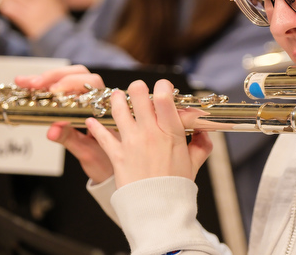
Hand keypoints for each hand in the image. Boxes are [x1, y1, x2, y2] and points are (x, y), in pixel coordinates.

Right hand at [18, 65, 113, 182]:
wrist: (115, 172)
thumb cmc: (106, 161)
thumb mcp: (87, 152)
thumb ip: (70, 139)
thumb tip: (51, 130)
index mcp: (107, 109)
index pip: (92, 85)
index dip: (72, 83)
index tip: (54, 91)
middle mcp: (100, 99)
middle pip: (79, 74)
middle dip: (54, 76)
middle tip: (34, 84)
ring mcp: (88, 99)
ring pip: (70, 77)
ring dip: (47, 78)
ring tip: (25, 82)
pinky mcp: (77, 103)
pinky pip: (62, 89)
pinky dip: (45, 87)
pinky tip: (28, 87)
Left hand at [86, 79, 212, 188]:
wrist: (158, 209)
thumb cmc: (176, 186)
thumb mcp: (195, 162)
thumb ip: (202, 144)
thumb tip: (204, 131)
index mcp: (171, 132)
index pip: (164, 97)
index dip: (163, 86)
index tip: (163, 88)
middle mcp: (149, 133)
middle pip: (139, 96)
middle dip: (138, 88)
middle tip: (139, 89)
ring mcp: (131, 142)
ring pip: (119, 109)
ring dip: (117, 100)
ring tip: (118, 96)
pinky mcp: (117, 154)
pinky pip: (102, 136)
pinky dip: (95, 127)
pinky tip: (91, 121)